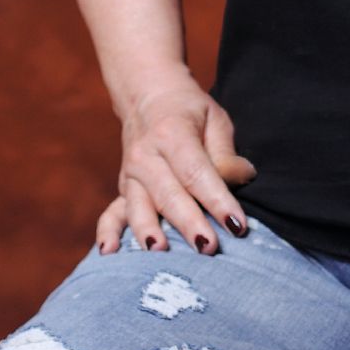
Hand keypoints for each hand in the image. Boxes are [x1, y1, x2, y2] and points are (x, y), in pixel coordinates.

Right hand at [97, 71, 255, 256]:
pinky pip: (112, 213)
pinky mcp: (124, 188)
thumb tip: (242, 179)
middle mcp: (146, 155)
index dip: (218, 201)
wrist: (146, 95)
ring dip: (150, 231)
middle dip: (188, 223)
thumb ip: (226, 153)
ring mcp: (131, 174)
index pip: (197, 173)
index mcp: (172, 134)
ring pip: (140, 208)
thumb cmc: (189, 110)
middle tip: (208, 248)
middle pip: (169, 195)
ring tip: (161, 252)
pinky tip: (109, 253)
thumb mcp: (215, 119)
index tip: (237, 225)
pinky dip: (108, 233)